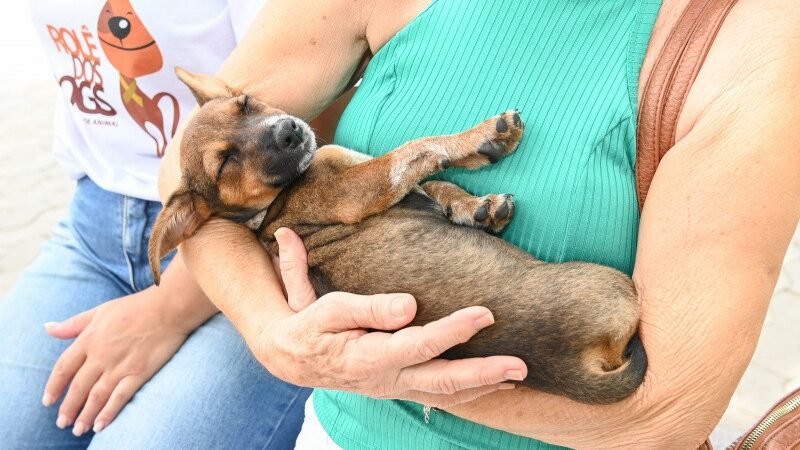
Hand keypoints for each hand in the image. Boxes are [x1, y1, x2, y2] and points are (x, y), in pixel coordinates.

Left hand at [41, 289, 196, 435]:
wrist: (169, 308)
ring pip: (96, 396)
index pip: (63, 368)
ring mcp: (120, 365)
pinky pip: (120, 397)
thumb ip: (73, 324)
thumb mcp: (100, 311)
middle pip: (78, 387)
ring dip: (85, 415)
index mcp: (89, 338)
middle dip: (68, 408)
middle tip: (62, 423)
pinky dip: (109, 412)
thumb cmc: (135, 307)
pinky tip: (101, 425)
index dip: (53, 387)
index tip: (48, 402)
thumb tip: (48, 327)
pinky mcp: (139, 372)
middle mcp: (101, 355)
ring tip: (78, 430)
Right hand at [260, 228, 527, 407]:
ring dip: (483, 386)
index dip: (455, 330)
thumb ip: (370, 308)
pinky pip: (439, 395)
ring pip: (445, 394)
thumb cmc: (311, 326)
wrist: (291, 357)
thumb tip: (409, 305)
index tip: (486, 313)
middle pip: (443, 380)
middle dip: (484, 373)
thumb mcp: (329, 309)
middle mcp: (387, 379)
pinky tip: (492, 384)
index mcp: (368, 357)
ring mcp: (395, 387)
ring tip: (517, 376)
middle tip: (521, 365)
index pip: (420, 344)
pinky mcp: (399, 386)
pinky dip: (469, 391)